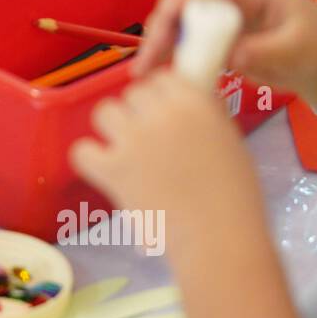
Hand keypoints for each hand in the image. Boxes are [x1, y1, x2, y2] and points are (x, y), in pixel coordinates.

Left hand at [68, 69, 260, 226]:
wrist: (218, 239)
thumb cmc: (233, 196)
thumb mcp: (229, 139)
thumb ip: (202, 115)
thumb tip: (179, 101)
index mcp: (194, 102)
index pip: (163, 78)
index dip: (162, 97)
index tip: (166, 116)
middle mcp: (161, 113)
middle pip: (133, 93)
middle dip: (139, 114)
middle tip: (151, 142)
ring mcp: (133, 140)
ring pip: (104, 112)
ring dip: (113, 129)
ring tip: (128, 152)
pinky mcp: (112, 169)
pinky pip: (82, 150)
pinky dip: (90, 159)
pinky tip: (105, 169)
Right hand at [133, 0, 316, 95]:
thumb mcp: (300, 51)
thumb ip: (267, 52)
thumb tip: (231, 55)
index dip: (176, 4)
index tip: (159, 33)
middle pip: (182, 1)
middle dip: (159, 28)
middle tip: (146, 62)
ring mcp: (221, 13)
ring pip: (178, 22)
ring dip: (159, 45)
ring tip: (146, 74)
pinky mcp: (217, 34)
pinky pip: (186, 42)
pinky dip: (172, 58)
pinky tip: (163, 77)